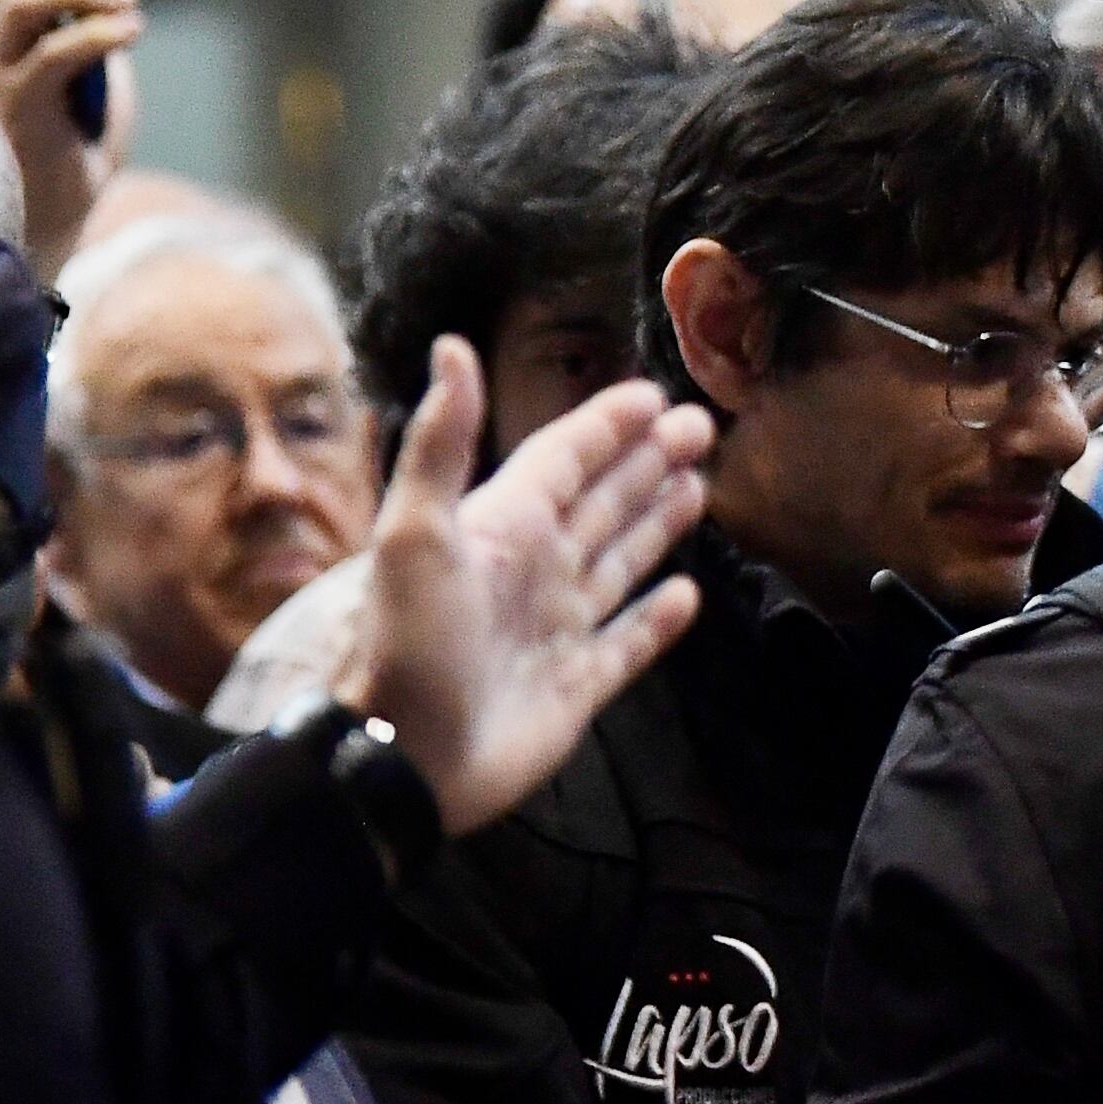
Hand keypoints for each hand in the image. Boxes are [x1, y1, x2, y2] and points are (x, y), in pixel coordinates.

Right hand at [0, 0, 142, 279]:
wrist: (63, 205)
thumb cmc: (79, 131)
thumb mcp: (99, 59)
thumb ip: (96, 13)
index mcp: (16, 13)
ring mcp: (3, 68)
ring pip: (25, 2)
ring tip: (131, 1)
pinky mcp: (22, 106)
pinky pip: (53, 55)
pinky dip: (98, 34)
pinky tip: (131, 31)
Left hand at [340, 342, 712, 836]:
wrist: (404, 757)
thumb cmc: (410, 641)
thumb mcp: (416, 531)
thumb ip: (442, 441)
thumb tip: (452, 347)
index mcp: (504, 528)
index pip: (565, 459)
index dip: (607, 426)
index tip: (654, 396)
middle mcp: (535, 571)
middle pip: (602, 501)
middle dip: (648, 463)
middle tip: (698, 428)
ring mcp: (558, 629)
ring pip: (620, 563)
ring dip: (656, 524)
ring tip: (697, 488)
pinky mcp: (577, 686)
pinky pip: (628, 644)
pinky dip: (658, 621)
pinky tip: (685, 596)